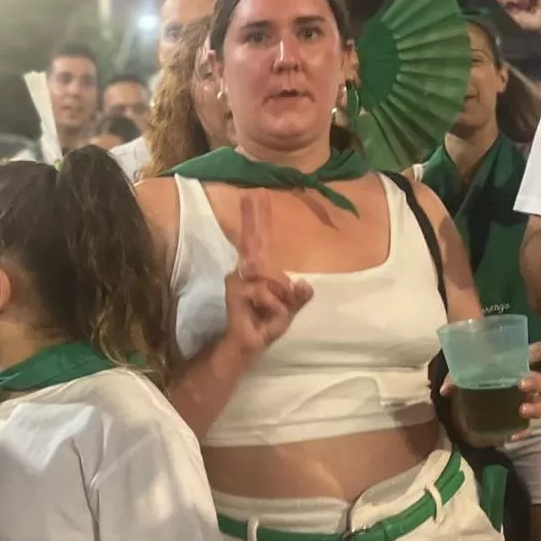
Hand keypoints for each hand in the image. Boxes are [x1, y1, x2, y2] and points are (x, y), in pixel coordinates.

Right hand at [221, 195, 313, 360]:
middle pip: (253, 240)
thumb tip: (304, 284)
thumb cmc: (265, 325)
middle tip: (250, 193)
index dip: (259, 218)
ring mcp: (238, 279)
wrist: (248, 346)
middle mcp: (246, 270)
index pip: (260, 239)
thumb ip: (298, 297)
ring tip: (273, 313)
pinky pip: (266, 292)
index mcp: (260, 270)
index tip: (257, 194)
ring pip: (272, 277)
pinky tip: (264, 316)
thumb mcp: (289, 310)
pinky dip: (273, 307)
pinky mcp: (236, 291)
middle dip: (253, 218)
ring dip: (280, 298)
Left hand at [440, 365, 540, 442]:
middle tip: (521, 385)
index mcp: (516, 361)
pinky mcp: (517, 419)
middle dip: (536, 382)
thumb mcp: (463, 370)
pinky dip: (521, 432)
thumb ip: (456, 376)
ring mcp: (524, 400)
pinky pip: (526, 427)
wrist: (464, 398)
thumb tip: (446, 388)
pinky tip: (513, 437)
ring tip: (522, 410)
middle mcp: (525, 380)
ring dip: (536, 406)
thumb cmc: (472, 372)